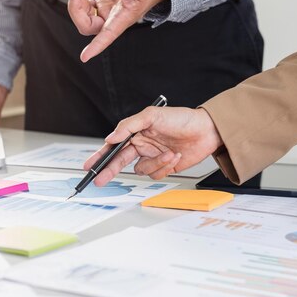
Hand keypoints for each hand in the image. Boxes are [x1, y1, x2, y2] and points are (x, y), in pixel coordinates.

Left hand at [68, 0, 168, 62]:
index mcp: (123, 18)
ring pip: (83, 15)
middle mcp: (112, 19)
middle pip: (87, 25)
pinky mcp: (102, 5)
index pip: (108, 36)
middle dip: (75, 9)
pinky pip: (84, 5)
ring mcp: (106, 12)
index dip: (96, 47)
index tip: (85, 56)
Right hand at [83, 107, 222, 185]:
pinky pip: (157, 174)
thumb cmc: (181, 118)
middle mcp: (142, 146)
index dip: (100, 157)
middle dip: (110, 171)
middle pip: (120, 162)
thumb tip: (111, 137)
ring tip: (169, 152)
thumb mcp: (152, 116)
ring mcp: (153, 157)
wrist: (207, 130)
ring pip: (142, 170)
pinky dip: (166, 166)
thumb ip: (129, 126)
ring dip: (156, 163)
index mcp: (136, 133)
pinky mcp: (164, 167)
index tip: (90, 166)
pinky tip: (175, 156)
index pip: (113, 146)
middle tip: (100, 180)